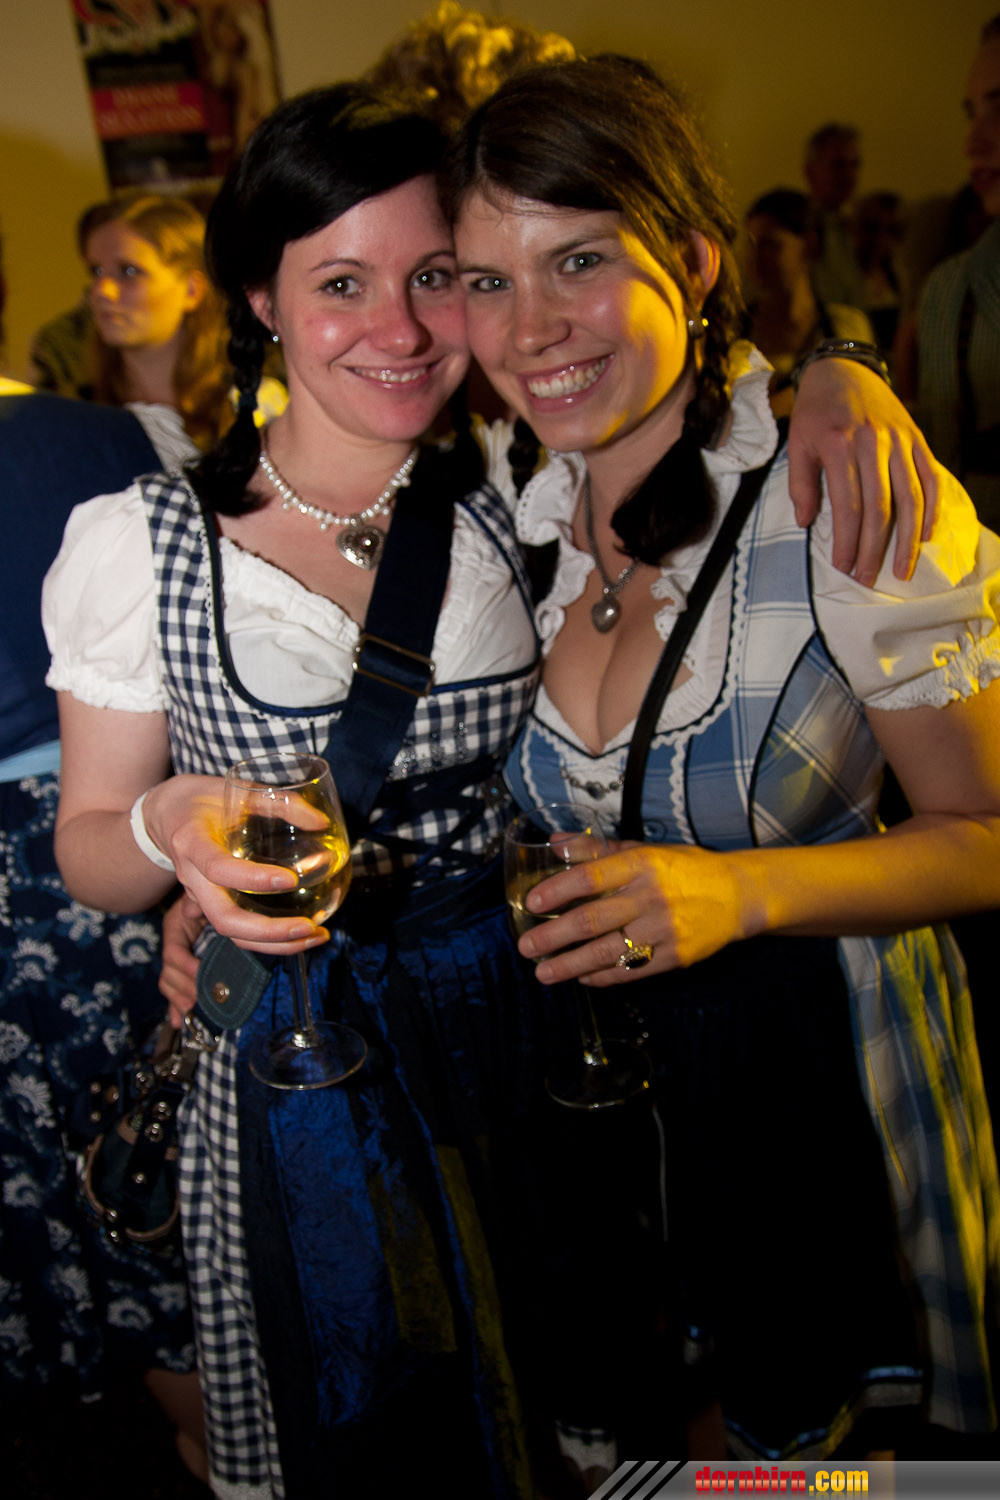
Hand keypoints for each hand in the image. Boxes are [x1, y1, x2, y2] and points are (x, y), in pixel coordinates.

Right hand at [142, 775, 330, 955]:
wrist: (167, 814)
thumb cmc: (204, 798)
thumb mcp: (238, 790)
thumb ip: (279, 803)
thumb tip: (321, 823)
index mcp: (192, 842)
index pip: (218, 869)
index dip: (252, 879)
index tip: (290, 879)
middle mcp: (191, 877)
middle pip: (222, 919)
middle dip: (268, 931)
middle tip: (309, 926)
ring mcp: (198, 896)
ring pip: (230, 933)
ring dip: (274, 944)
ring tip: (315, 936)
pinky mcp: (210, 905)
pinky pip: (237, 930)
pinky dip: (269, 940)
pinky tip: (302, 935)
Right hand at [160, 892, 205, 1025]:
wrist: (208, 895)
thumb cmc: (208, 896)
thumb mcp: (202, 898)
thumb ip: (198, 905)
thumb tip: (192, 909)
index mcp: (175, 927)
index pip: (173, 952)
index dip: (185, 966)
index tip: (200, 974)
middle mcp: (173, 945)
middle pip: (169, 973)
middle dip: (184, 988)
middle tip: (198, 999)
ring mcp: (176, 960)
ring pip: (169, 984)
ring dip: (179, 1000)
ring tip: (191, 1010)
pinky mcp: (182, 972)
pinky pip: (174, 991)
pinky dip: (175, 1008)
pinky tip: (178, 1022)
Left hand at [515, 841, 756, 985]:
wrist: (738, 895)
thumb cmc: (683, 869)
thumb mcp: (643, 850)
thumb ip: (597, 849)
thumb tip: (554, 842)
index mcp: (640, 864)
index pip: (591, 876)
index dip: (558, 890)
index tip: (531, 902)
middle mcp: (650, 897)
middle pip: (592, 920)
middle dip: (553, 936)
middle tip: (525, 947)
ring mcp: (663, 930)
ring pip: (607, 952)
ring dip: (570, 965)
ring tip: (543, 973)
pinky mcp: (675, 957)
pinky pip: (630, 971)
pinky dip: (602, 976)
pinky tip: (581, 977)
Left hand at [788, 361, 942, 584]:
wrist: (843, 369)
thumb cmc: (815, 413)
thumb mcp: (797, 443)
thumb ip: (800, 484)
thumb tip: (805, 523)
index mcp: (839, 445)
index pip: (847, 504)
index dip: (846, 540)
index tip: (843, 567)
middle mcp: (873, 443)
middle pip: (880, 507)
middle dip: (874, 548)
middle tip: (868, 578)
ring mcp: (899, 440)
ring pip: (910, 497)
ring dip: (908, 538)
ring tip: (902, 570)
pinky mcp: (916, 439)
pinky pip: (930, 477)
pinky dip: (932, 508)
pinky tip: (926, 535)